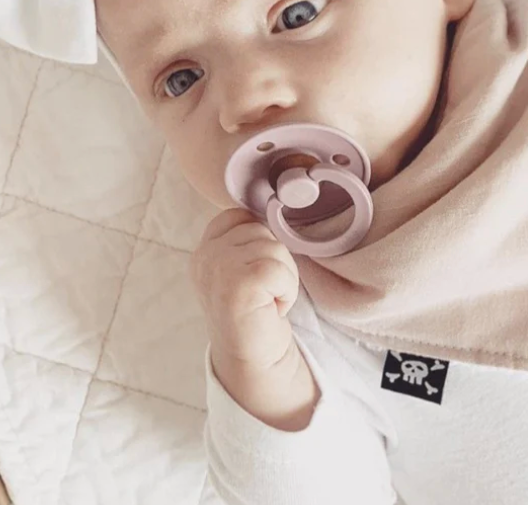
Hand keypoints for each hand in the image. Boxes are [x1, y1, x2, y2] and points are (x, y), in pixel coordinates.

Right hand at [189, 208, 299, 373]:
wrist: (256, 360)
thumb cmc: (258, 310)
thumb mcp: (245, 265)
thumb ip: (248, 237)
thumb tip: (276, 202)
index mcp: (206, 248)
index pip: (241, 215)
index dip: (261, 240)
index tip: (256, 273)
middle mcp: (204, 256)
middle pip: (262, 228)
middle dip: (276, 260)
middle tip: (264, 292)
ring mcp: (216, 270)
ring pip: (275, 247)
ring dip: (284, 277)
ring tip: (267, 300)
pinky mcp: (235, 286)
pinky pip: (279, 270)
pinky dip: (287, 291)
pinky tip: (272, 309)